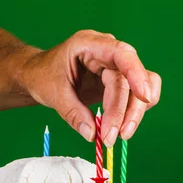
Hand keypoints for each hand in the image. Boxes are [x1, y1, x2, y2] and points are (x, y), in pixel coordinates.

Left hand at [19, 30, 160, 145]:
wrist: (39, 76)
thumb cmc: (43, 76)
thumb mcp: (53, 94)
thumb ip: (73, 113)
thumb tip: (92, 134)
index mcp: (90, 44)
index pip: (122, 54)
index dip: (137, 73)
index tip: (144, 97)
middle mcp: (107, 53)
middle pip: (131, 79)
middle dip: (125, 111)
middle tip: (110, 137)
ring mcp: (115, 68)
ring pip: (139, 90)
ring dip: (133, 115)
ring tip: (116, 136)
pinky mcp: (119, 83)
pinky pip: (135, 98)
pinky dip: (132, 114)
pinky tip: (119, 128)